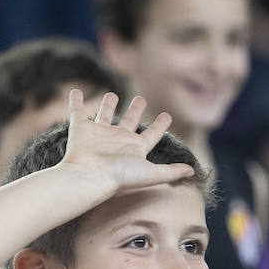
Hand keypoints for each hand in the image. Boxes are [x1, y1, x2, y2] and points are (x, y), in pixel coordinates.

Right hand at [60, 90, 195, 195]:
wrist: (90, 177)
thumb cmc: (120, 176)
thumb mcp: (152, 173)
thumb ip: (171, 171)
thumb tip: (193, 172)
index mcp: (135, 148)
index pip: (152, 134)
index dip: (160, 125)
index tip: (167, 115)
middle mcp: (118, 140)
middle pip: (128, 122)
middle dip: (135, 110)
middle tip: (141, 98)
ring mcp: (98, 134)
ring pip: (104, 115)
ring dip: (108, 105)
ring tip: (112, 94)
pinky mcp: (81, 129)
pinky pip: (77, 111)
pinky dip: (76, 101)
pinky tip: (76, 91)